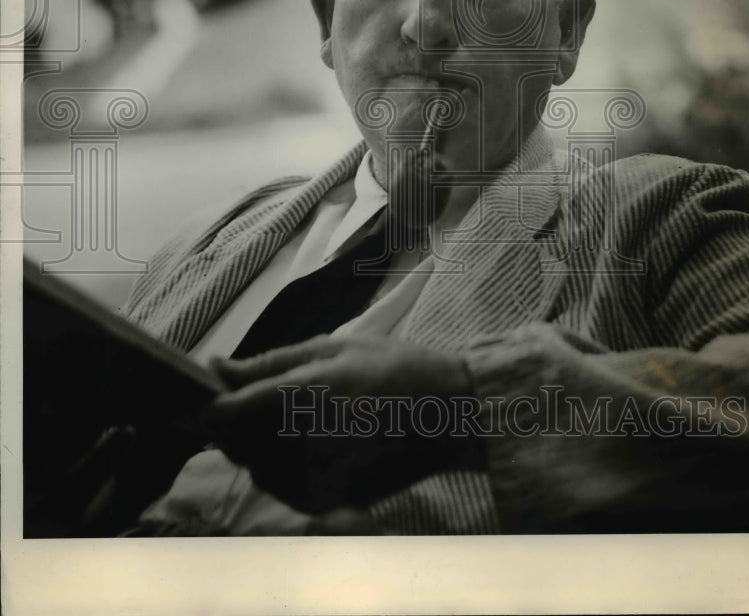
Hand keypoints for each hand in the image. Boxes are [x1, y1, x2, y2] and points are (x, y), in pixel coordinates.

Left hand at [203, 333, 483, 513]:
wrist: (447, 414)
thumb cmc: (390, 366)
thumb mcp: (331, 348)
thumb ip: (268, 363)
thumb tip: (216, 368)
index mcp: (300, 397)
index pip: (223, 416)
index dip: (205, 405)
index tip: (200, 394)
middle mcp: (300, 445)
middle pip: (232, 443)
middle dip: (237, 420)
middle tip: (273, 395)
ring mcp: (312, 480)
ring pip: (254, 465)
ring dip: (259, 443)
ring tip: (303, 415)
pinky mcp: (323, 502)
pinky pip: (279, 484)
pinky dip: (282, 464)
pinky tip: (315, 440)